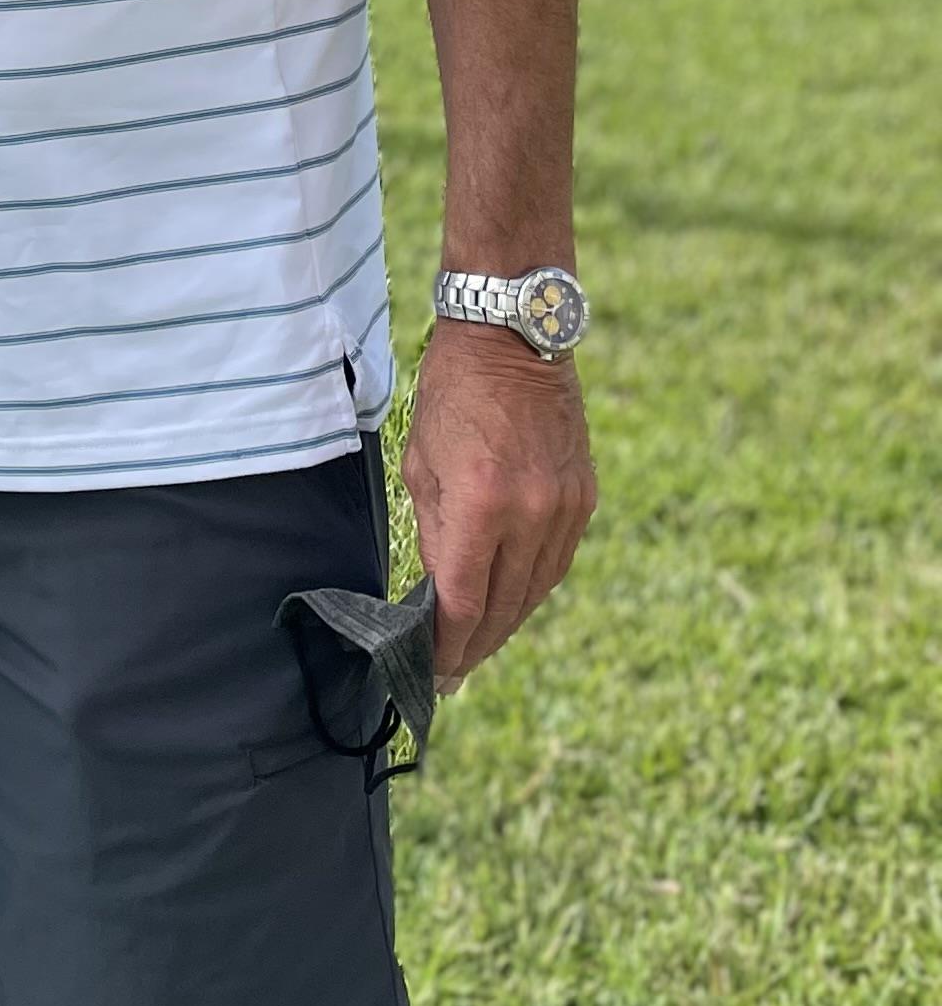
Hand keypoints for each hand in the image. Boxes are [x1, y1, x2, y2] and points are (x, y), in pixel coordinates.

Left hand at [400, 321, 596, 686]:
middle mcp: (530, 514)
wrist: (514, 335)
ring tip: (479, 642)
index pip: (463, 601)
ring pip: (536, 590)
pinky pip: (557, 561)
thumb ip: (434, 531)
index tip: (432, 670)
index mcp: (480, 505)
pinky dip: (532, 585)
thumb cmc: (453, 393)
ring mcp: (564, 507)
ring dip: (507, 621)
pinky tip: (511, 599)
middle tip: (452, 670)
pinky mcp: (584, 497)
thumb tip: (441, 589)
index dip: (447, 644)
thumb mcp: (421, 462)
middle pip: (503, 606)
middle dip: (474, 644)